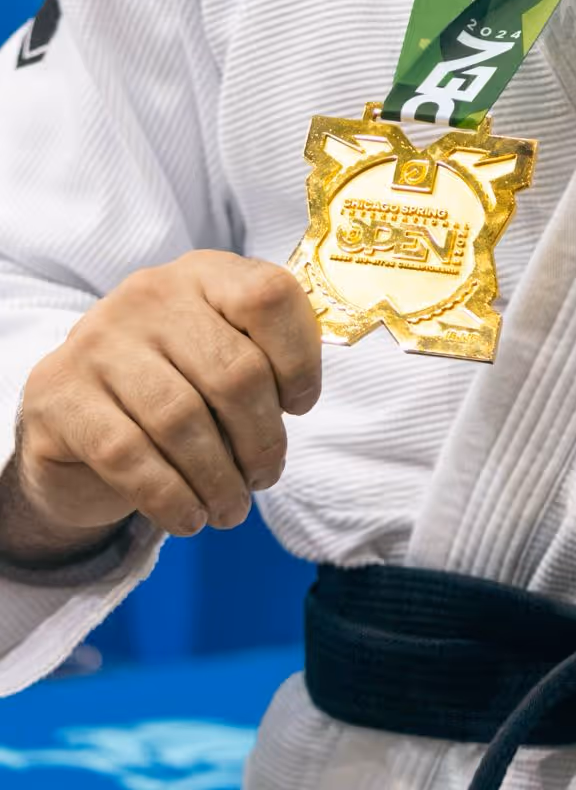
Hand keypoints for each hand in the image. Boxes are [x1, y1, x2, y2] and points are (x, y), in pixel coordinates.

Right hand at [0, 252, 320, 562]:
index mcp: (204, 274)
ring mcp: (97, 340)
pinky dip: (170, 497)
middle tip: (265, 477)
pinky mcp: (58, 394)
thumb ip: (264, 360)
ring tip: (232, 510)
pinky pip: (129, 455)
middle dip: (262, 439)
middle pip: (234, 370)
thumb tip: (300, 397)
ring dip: (219, 479)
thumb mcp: (219, 357)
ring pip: (182, 420)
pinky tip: (189, 517)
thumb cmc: (172, 389)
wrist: (74, 426)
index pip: (269, 296)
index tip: (300, 406)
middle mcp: (149, 294)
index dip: (299, 358)